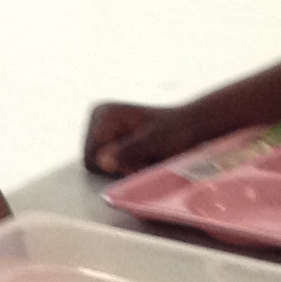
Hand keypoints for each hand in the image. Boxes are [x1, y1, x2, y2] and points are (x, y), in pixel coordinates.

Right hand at [84, 100, 204, 176]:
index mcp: (103, 114)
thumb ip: (127, 151)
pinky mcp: (108, 138)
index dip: (115, 165)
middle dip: (119, 166)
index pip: (91, 157)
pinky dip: (126, 166)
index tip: (140, 159)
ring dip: (124, 167)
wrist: (189, 127)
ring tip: (146, 158)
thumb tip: (101, 161)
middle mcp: (97, 118)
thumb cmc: (175, 132)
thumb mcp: (152, 143)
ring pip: (100, 166)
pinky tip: (143, 158)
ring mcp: (101, 128)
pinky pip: (107, 165)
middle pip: (92, 162)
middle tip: (144, 160)